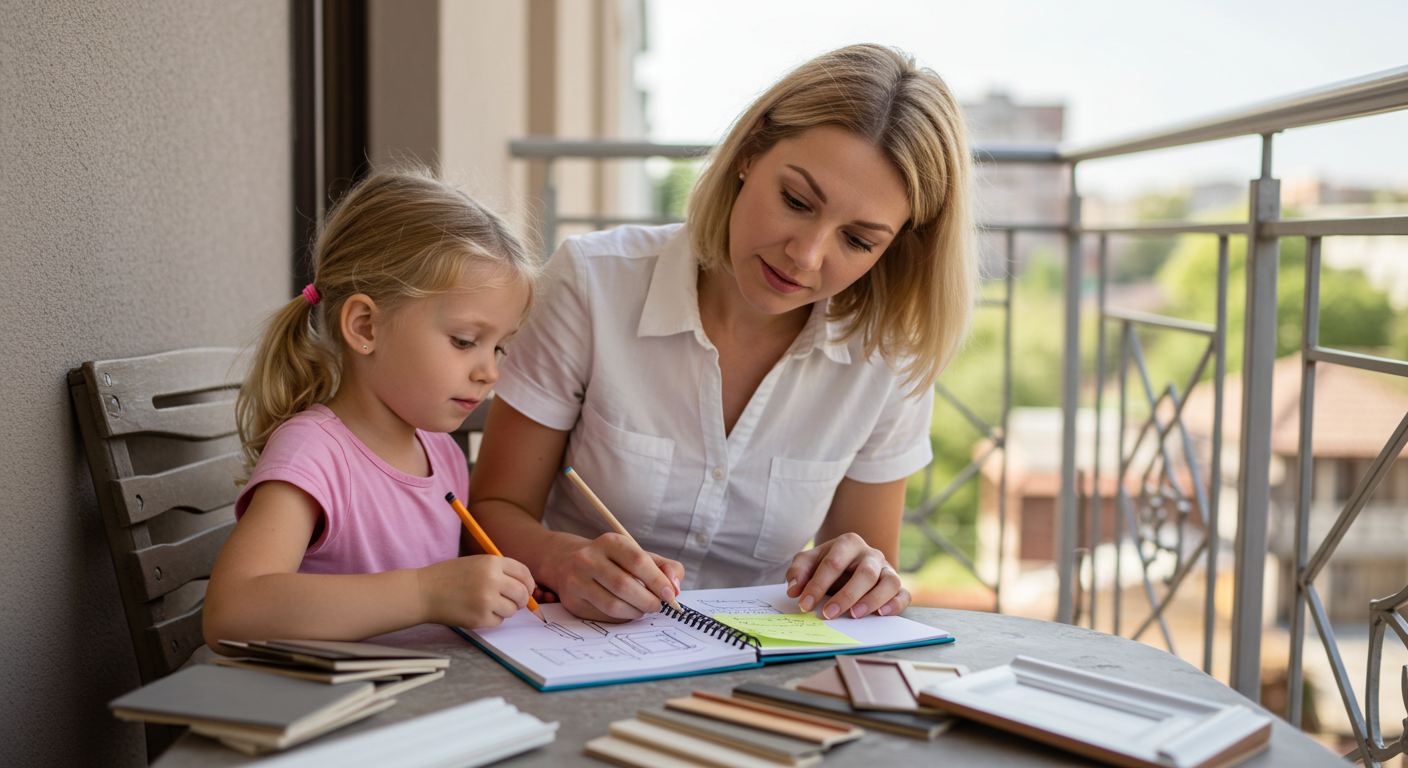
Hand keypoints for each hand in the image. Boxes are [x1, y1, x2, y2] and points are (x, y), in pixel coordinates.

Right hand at [417, 555, 534, 628]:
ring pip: (512, 609)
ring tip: (486, 604)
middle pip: (523, 593)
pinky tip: (476, 611)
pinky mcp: (480, 618)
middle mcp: (492, 580)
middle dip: (521, 600)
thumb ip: (500, 571)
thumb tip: (526, 588)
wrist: (424, 592)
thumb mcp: (476, 563)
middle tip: (513, 602)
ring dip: (504, 609)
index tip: (526, 589)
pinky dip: (491, 619)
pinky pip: (498, 621)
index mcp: (492, 562)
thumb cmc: (449, 576)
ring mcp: (486, 600)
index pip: (524, 573)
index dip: (528, 583)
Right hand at [543, 533, 684, 621]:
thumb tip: (674, 589)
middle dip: (648, 601)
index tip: (670, 594)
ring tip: (642, 609)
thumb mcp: (640, 555)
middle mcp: (588, 558)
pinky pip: (603, 616)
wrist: (568, 563)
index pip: (638, 561)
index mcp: (610, 542)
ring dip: (635, 612)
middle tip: (657, 606)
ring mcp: (576, 580)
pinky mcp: (573, 601)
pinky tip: (626, 611)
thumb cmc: (614, 561)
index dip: (658, 581)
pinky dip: (621, 618)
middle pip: (624, 586)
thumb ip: (666, 567)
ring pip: (613, 605)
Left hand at [786, 532, 909, 618]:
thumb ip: (798, 572)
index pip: (834, 562)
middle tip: (828, 614)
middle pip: (865, 573)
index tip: (804, 604)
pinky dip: (895, 605)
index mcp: (849, 542)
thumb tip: (793, 589)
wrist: (851, 563)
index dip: (817, 584)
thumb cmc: (829, 563)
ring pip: (889, 582)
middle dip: (845, 596)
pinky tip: (881, 614)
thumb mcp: (809, 562)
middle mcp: (871, 554)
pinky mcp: (897, 585)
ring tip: (854, 615)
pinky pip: (903, 594)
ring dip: (873, 600)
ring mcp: (887, 569)